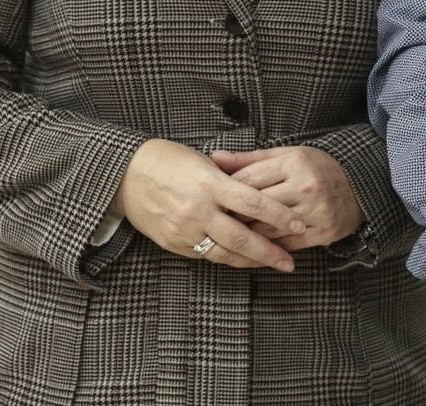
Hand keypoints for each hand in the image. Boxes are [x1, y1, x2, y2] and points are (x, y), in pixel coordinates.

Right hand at [113, 138, 303, 271]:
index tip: (299, 225)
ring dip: (251, 262)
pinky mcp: (173, 243)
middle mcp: (199, 210)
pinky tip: (243, 260)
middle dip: (270, 252)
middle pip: (242, 237)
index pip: (255, 203)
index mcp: (211, 184)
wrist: (126, 176)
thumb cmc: (170, 160)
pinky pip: (206, 256)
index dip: (279, 216)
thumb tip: (261, 190)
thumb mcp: (204, 162)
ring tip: (272, 265)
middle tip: (290, 262)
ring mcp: (185, 230)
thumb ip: (231, 178)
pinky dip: (227, 259)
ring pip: (225, 253)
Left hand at [211, 145, 361, 250]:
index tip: (211, 200)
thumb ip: (249, 159)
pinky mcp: (323, 232)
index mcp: (295, 163)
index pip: (247, 181)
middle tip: (215, 221)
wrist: (357, 187)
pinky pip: (285, 245)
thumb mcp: (286, 156)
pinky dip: (267, 247)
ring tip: (231, 235)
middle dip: (232, 216)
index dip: (225, 192)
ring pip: (267, 230)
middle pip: (255, 208)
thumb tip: (214, 158)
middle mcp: (306, 187)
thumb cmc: (315, 168)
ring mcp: (316, 211)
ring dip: (247, 235)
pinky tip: (255, 246)